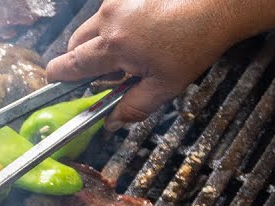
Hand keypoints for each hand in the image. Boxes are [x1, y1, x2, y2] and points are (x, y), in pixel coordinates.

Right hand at [47, 0, 274, 128]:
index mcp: (112, 45)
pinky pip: (109, 14)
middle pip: (75, 44)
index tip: (58, 84)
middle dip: (84, 62)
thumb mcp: (164, 86)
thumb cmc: (194, 44)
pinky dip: (116, 27)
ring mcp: (117, 1)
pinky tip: (141, 34)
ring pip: (92, 28)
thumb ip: (132, 107)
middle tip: (110, 75)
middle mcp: (107, 18)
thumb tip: (111, 123)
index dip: (59, 78)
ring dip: (101, 43)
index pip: (69, 65)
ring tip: (131, 54)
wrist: (217, 5)